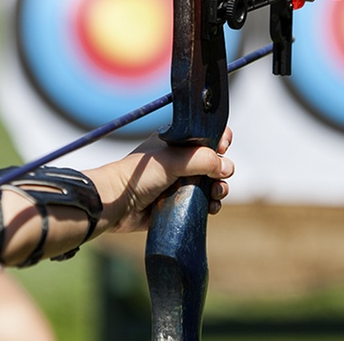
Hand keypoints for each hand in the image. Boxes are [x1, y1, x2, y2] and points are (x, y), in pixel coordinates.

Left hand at [88, 127, 234, 233]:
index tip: (222, 148)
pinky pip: (204, 203)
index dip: (220, 140)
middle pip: (214, 161)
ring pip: (212, 183)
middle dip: (223, 169)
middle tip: (219, 177)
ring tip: (215, 194)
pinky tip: (211, 208)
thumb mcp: (173, 159)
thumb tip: (226, 168)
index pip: (207, 136)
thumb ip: (203, 159)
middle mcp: (180, 161)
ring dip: (220, 189)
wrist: (117, 204)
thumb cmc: (139, 176)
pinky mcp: (180, 203)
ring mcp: (181, 182)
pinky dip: (212, 205)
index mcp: (177, 142)